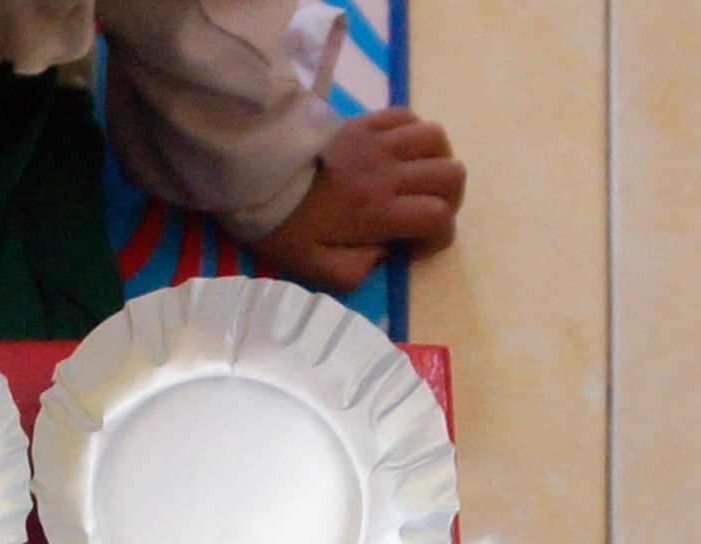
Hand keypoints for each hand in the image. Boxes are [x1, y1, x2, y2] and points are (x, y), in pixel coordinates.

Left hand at [250, 109, 462, 294]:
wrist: (249, 174)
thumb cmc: (280, 225)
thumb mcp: (312, 267)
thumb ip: (355, 271)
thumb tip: (382, 255)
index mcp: (378, 212)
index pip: (438, 217)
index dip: (439, 237)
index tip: (412, 248)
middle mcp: (387, 173)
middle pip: (451, 174)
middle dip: (449, 199)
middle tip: (423, 213)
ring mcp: (377, 141)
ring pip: (435, 138)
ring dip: (436, 161)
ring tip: (417, 179)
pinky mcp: (362, 121)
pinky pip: (405, 115)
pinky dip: (413, 132)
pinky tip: (398, 150)